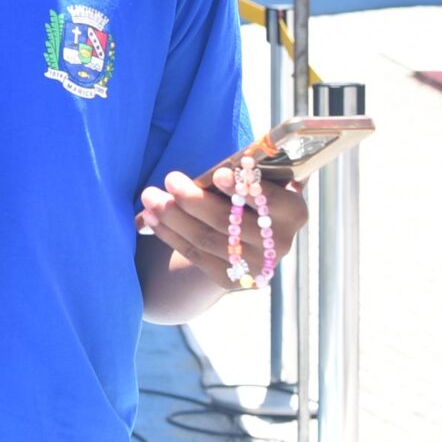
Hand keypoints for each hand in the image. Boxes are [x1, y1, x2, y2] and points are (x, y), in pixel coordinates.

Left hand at [137, 168, 308, 287]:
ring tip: (149, 197)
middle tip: (170, 179)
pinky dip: (169, 234)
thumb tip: (236, 162)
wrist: (248, 240)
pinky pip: (194, 254)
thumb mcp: (260, 182)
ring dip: (172, 216)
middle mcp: (279, 243)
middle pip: (228, 221)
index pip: (271, 201)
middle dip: (193, 199)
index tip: (219, 173)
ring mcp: (255, 265)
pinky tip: (150, 217)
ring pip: (206, 238)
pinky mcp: (231, 280)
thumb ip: (251, 173)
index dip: (245, 189)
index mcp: (292, 212)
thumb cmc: (249, 197)